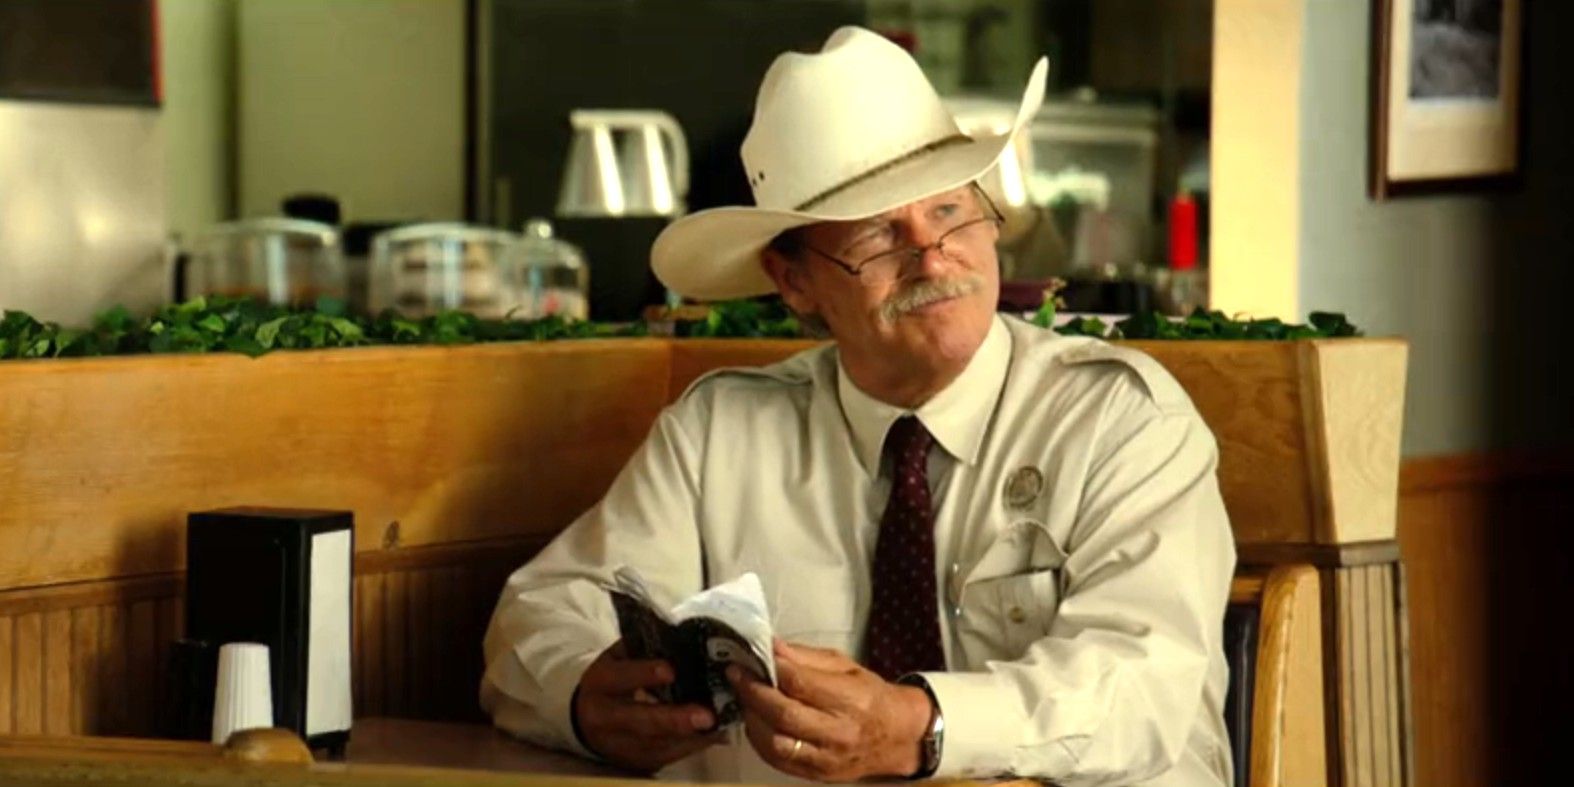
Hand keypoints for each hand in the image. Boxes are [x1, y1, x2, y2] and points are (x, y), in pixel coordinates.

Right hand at [572, 641, 722, 772]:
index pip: (620, 678)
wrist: (589, 718)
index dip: (644, 674)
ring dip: (691, 737)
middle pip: (640, 722)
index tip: (671, 671)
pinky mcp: (636, 762)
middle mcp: (604, 718)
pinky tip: (714, 734)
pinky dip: (693, 746)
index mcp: (600, 682)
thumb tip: (681, 638)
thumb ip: (642, 648)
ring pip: (658, 745)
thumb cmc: (613, 679)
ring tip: (719, 725)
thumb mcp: (618, 657)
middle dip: (674, 720)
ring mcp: (620, 745)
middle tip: (706, 716)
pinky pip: (667, 756)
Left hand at [727, 639, 932, 780]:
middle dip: (753, 692)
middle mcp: (839, 733)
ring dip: (752, 718)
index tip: (750, 657)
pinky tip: (755, 722)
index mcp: (851, 700)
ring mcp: (827, 759)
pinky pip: (778, 761)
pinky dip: (760, 740)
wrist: (897, 738)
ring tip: (744, 698)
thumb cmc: (871, 696)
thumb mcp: (846, 666)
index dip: (771, 669)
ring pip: (776, 743)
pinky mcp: (817, 775)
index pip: (801, 684)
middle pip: (784, 714)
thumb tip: (772, 647)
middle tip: (736, 675)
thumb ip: (807, 657)